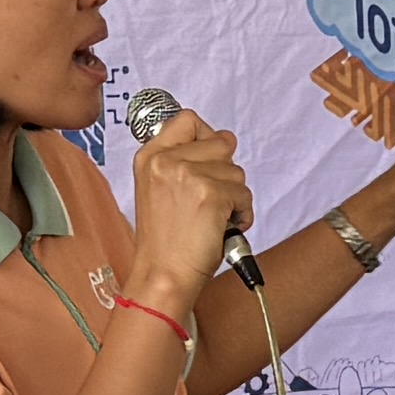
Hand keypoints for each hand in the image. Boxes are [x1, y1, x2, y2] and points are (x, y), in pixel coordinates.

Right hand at [125, 105, 251, 325]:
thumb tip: (224, 140)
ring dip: (234, 197)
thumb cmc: (166, 242)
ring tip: (213, 219)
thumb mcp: (159, 190)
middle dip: (225, 173)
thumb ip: (183, 161)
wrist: (163, 275)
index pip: (187, 119)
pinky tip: (223, 228)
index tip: (208, 160)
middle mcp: (166, 160)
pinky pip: (244, 195)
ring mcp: (187, 174)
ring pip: (237, 172)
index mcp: (149, 156)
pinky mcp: (210, 194)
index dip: (207, 137)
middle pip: (221, 143)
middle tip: (210, 200)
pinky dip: (242, 214)